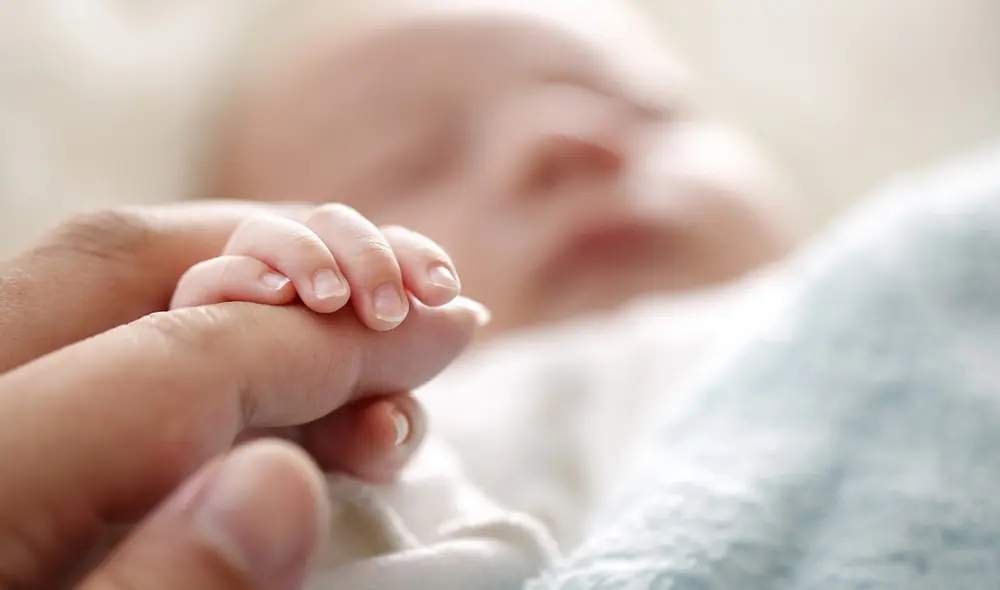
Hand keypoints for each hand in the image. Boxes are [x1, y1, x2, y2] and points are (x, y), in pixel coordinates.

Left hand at [0, 203, 484, 587]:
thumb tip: (278, 486)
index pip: (172, 358)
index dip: (327, 343)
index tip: (448, 331)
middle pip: (123, 261)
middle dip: (295, 264)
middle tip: (412, 307)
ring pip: (107, 282)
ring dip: (261, 298)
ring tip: (366, 366)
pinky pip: (94, 334)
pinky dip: (209, 337)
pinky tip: (284, 389)